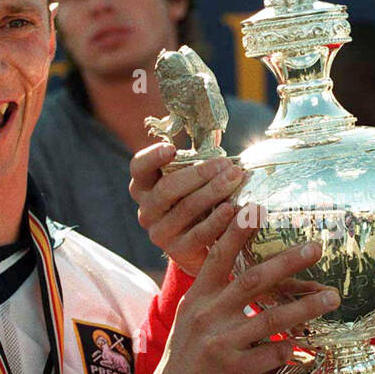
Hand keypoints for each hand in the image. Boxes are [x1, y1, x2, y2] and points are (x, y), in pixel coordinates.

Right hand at [129, 143, 245, 275]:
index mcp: (145, 186)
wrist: (203, 247)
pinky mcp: (177, 251)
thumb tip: (215, 122)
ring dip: (214, 193)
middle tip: (228, 165)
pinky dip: (219, 221)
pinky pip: (199, 235)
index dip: (152, 157)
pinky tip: (235, 209)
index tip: (171, 148)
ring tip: (236, 179)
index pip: (139, 167)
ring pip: (186, 210)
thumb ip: (200, 155)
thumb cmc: (199, 201)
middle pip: (168, 189)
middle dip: (200, 174)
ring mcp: (160, 233)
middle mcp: (147, 210)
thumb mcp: (195, 178)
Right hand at [137, 206, 338, 373]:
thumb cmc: (184, 370)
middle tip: (316, 247)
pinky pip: (274, 353)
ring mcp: (220, 343)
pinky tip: (311, 348)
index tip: (255, 206)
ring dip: (307, 305)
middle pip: (254, 279)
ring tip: (332, 295)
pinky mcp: (233, 371)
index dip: (237, 231)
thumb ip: (215, 304)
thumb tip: (250, 286)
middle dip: (289, 260)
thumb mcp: (190, 326)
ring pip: (273, 317)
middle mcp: (207, 316)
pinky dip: (295, 349)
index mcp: (196, 300)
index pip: (218, 257)